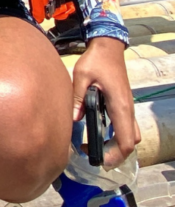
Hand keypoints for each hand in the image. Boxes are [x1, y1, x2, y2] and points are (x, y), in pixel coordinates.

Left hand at [71, 37, 140, 161]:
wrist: (108, 46)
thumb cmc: (96, 60)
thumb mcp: (82, 76)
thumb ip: (78, 98)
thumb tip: (74, 119)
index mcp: (120, 106)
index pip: (127, 141)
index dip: (115, 156)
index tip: (99, 160)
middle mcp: (128, 110)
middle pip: (131, 142)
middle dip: (115, 154)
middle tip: (93, 155)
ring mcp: (128, 107)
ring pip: (131, 135)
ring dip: (117, 145)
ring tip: (94, 148)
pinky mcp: (123, 104)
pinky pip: (126, 126)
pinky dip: (117, 136)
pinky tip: (98, 133)